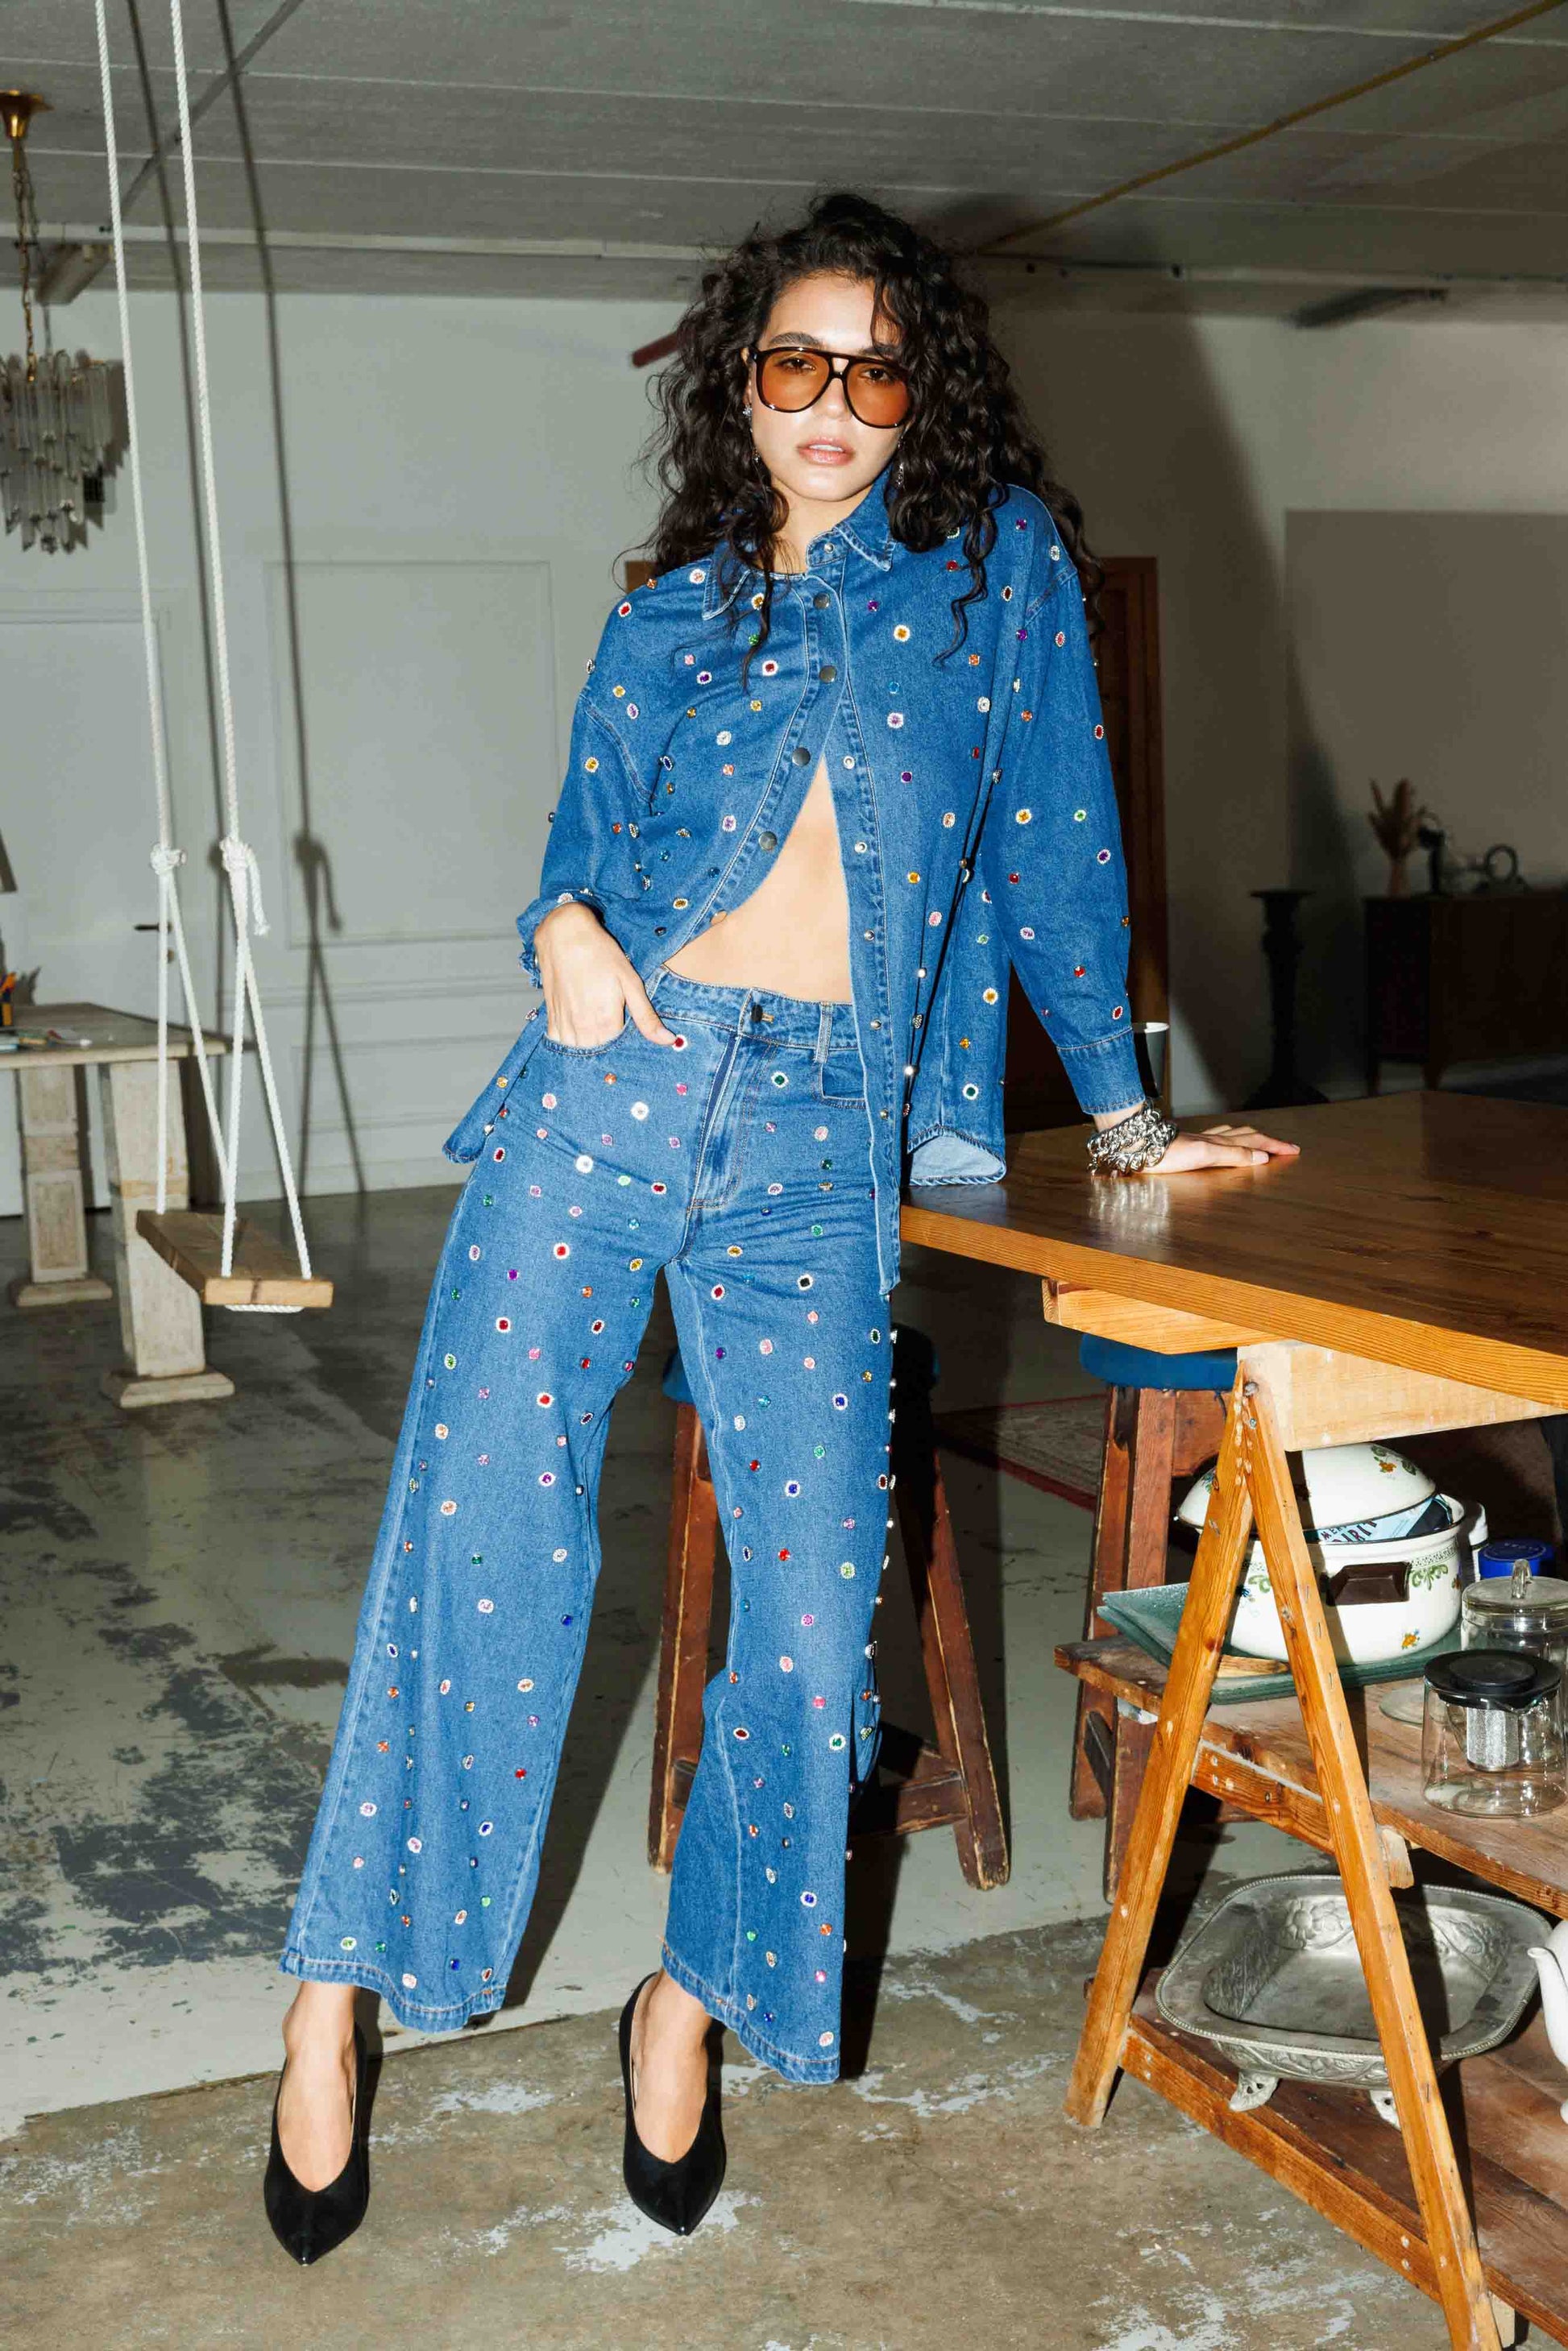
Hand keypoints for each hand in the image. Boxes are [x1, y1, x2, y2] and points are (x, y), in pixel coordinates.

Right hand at [534, 903, 675, 1047]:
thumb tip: (668, 1040)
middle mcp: (583, 1028)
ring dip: (587, 1047)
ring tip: (596, 1033)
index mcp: (607, 1022)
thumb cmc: (601, 954)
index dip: (626, 1048)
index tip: (629, 1037)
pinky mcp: (551, 1016)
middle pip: (598, 1054)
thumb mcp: (630, 982)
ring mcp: (564, 1023)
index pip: (618, 1051)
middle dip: (607, 1050)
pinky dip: (567, 1041)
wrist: (565, 934)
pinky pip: (558, 1041)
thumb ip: (646, 1017)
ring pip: (578, 1051)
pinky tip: (577, 1031)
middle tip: (613, 1033)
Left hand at [1147, 1121, 1300, 1173]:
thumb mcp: (1205, 1155)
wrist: (1138, 1146)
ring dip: (1251, 1138)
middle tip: (1286, 1147)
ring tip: (1262, 1140)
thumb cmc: (1167, 1153)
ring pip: (1233, 1135)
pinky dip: (1230, 1139)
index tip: (1293, 1150)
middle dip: (1269, 1141)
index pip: (1255, 1144)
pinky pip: (1217, 1139)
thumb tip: (1262, 1157)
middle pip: (1248, 1136)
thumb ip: (1233, 1155)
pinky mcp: (1189, 1145)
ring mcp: (1201, 1141)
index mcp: (1220, 1143)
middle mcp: (1213, 1140)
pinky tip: (1223, 1141)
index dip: (1275, 1147)